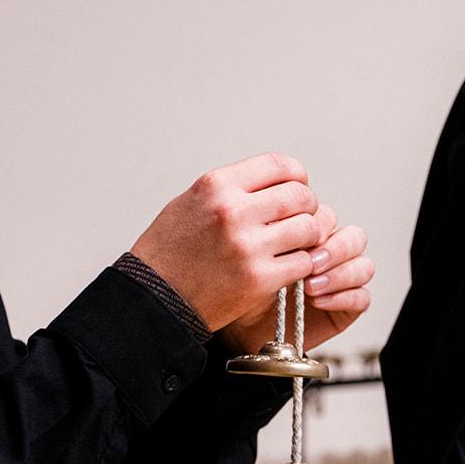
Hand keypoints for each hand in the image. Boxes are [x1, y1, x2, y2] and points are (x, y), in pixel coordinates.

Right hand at [130, 152, 332, 331]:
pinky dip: (302, 265)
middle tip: (301, 218)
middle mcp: (233, 211)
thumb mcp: (193, 201)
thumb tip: (276, 183)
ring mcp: (247, 247)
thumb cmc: (171, 250)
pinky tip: (288, 266)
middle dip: (308, 207)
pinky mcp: (258, 279)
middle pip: (300, 196)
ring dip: (309, 237)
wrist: (155, 298)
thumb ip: (234, 189)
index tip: (297, 187)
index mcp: (217, 186)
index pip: (279, 165)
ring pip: (308, 229)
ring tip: (296, 244)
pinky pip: (303, 263)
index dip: (297, 176)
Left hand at [214, 202, 371, 356]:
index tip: (296, 232)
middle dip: (334, 248)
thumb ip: (269, 230)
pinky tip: (317, 301)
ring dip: (340, 273)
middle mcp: (330, 252)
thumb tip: (279, 213)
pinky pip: (362, 297)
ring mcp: (341, 279)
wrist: (242, 324)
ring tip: (310, 286)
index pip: (329, 215)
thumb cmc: (244, 284)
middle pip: (354, 236)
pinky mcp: (347, 306)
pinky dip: (343, 297)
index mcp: (309, 231)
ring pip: (363, 265)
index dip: (318, 221)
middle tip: (309, 261)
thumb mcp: (249, 252)